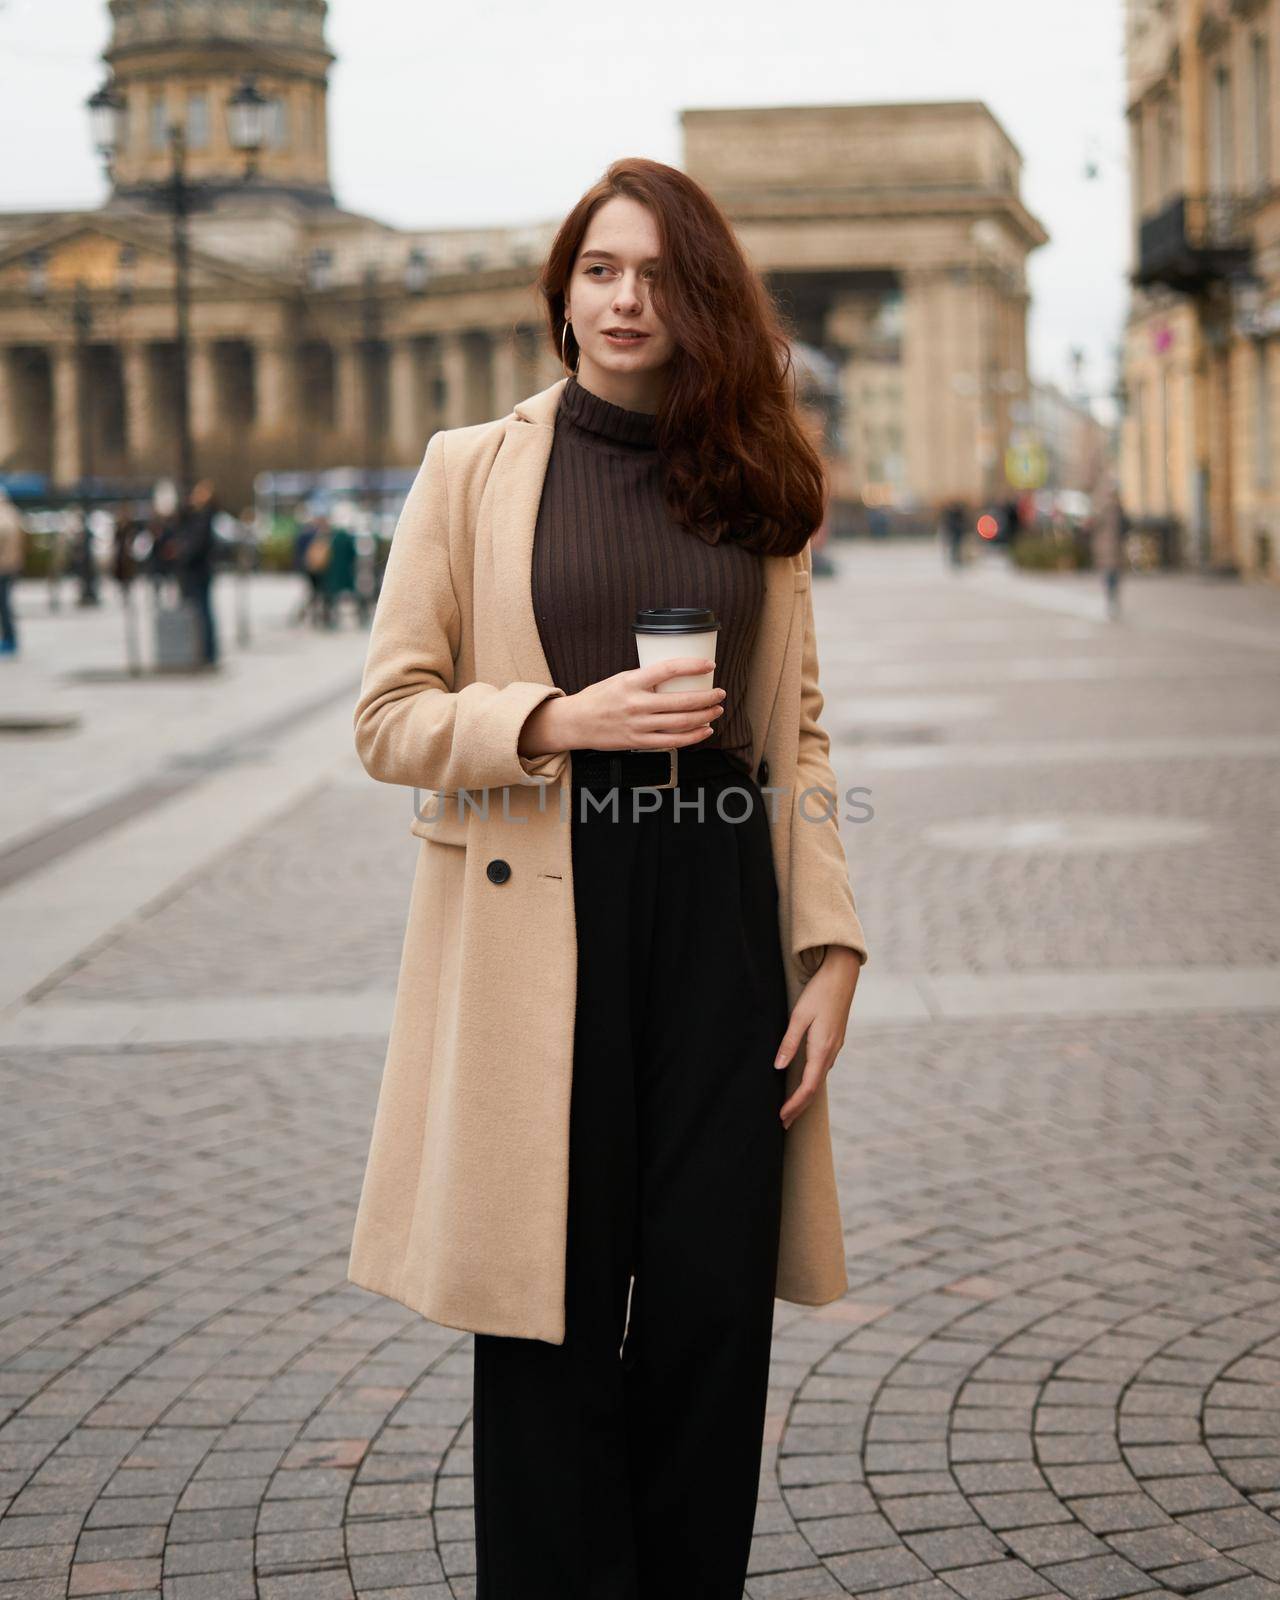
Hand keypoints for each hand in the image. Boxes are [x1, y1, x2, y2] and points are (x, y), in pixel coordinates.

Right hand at [522, 658, 725, 756]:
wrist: (576, 723)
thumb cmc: (599, 697)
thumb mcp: (620, 679)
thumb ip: (645, 679)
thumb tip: (676, 676)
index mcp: (631, 682)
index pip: (667, 669)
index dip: (692, 666)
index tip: (710, 665)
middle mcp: (636, 704)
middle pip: (680, 701)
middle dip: (706, 698)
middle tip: (720, 693)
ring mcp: (638, 725)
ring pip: (680, 722)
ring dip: (704, 716)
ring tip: (717, 710)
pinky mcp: (638, 742)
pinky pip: (671, 741)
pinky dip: (692, 737)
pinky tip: (704, 730)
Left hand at [774, 946, 860, 1129]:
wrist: (842, 976)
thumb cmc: (818, 994)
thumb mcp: (799, 1017)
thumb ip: (789, 1043)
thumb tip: (778, 1067)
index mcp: (822, 1049)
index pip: (807, 1086)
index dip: (794, 1105)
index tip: (782, 1117)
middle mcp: (831, 1052)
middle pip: (814, 1088)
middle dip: (799, 1107)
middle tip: (784, 1123)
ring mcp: (834, 1047)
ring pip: (819, 1079)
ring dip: (805, 1096)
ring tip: (790, 1108)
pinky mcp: (834, 1041)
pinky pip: (822, 1068)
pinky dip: (811, 1082)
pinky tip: (803, 1083)